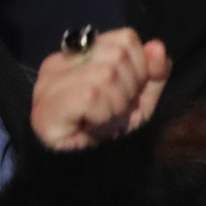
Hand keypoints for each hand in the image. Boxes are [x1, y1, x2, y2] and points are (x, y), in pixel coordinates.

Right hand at [31, 30, 169, 150]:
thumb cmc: (106, 126)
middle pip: (118, 54)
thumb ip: (153, 72)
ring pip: (106, 74)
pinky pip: (92, 96)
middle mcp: (60, 61)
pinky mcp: (48, 104)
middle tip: (115, 109)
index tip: (129, 91)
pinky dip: (103, 115)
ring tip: (104, 119)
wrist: (77, 168)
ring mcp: (50, 82)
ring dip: (117, 104)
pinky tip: (92, 125)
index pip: (125, 38)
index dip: (140, 65)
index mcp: (81, 53)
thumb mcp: (140, 98)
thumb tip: (157, 46)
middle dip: (130, 86)